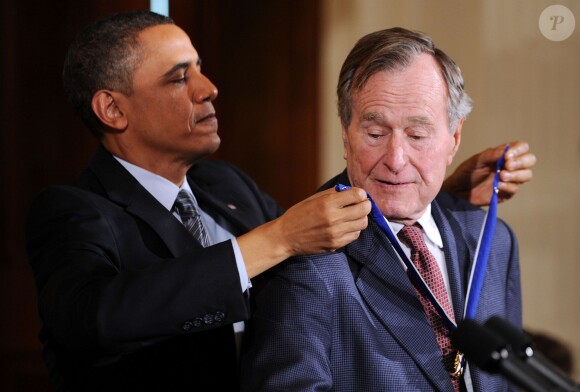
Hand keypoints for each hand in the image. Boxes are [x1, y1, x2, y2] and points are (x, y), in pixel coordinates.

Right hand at [238, 187, 370, 277]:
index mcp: (327, 203)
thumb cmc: (299, 214)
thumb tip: (353, 191)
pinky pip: (355, 235)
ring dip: (360, 218)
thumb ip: (334, 194)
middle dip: (365, 205)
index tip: (357, 195)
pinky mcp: (336, 245)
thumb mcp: (314, 198)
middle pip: (364, 210)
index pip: (358, 195)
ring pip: (362, 224)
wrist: (286, 236)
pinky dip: (353, 229)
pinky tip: (345, 226)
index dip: (360, 194)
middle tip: (360, 204)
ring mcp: (336, 234)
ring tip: (352, 215)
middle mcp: (333, 219)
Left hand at [443, 141, 536, 205]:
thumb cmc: (466, 172)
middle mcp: (510, 166)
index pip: (522, 147)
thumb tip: (507, 150)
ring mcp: (509, 180)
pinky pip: (514, 189)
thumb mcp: (476, 160)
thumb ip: (491, 155)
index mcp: (503, 155)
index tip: (507, 156)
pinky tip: (498, 186)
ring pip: (527, 175)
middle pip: (530, 160)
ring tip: (501, 176)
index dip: (519, 150)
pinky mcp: (505, 193)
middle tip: (507, 165)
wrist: (457, 190)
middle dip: (521, 162)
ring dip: (517, 175)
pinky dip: (508, 186)